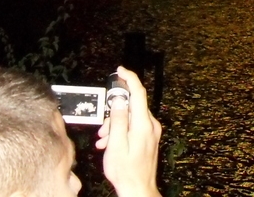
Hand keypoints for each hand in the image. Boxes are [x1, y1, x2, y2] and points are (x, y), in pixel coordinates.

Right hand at [95, 66, 162, 196]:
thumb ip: (118, 120)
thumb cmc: (126, 171)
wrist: (138, 189)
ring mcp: (151, 132)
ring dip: (115, 126)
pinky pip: (133, 127)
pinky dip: (120, 132)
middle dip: (114, 114)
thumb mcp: (116, 145)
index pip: (138, 93)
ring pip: (130, 118)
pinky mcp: (149, 138)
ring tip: (104, 143)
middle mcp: (151, 125)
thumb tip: (119, 100)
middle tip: (102, 131)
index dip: (130, 78)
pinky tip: (110, 144)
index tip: (120, 69)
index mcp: (144, 124)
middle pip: (131, 107)